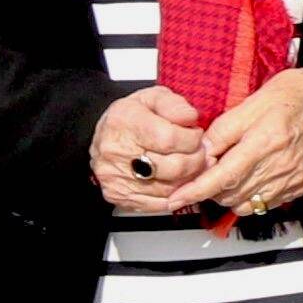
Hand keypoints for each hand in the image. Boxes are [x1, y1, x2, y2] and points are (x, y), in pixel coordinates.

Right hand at [90, 85, 209, 209]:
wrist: (104, 137)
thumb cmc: (130, 117)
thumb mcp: (151, 98)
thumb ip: (174, 104)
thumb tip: (190, 118)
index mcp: (124, 122)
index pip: (170, 138)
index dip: (192, 139)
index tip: (195, 135)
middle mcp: (117, 152)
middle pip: (173, 167)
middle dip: (196, 160)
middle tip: (198, 152)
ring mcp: (117, 178)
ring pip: (170, 188)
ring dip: (188, 179)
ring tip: (190, 165)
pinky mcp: (119, 196)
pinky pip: (159, 204)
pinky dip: (174, 194)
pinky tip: (177, 181)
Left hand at [202, 68, 302, 218]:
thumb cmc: (292, 95)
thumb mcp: (251, 102)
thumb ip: (223, 130)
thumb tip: (201, 152)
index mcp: (264, 143)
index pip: (222, 177)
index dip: (195, 191)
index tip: (176, 199)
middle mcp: (278, 167)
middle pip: (231, 194)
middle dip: (209, 189)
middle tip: (201, 173)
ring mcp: (290, 181)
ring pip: (246, 204)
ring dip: (228, 195)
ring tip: (224, 174)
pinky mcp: (298, 187)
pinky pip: (265, 203)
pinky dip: (249, 196)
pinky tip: (246, 178)